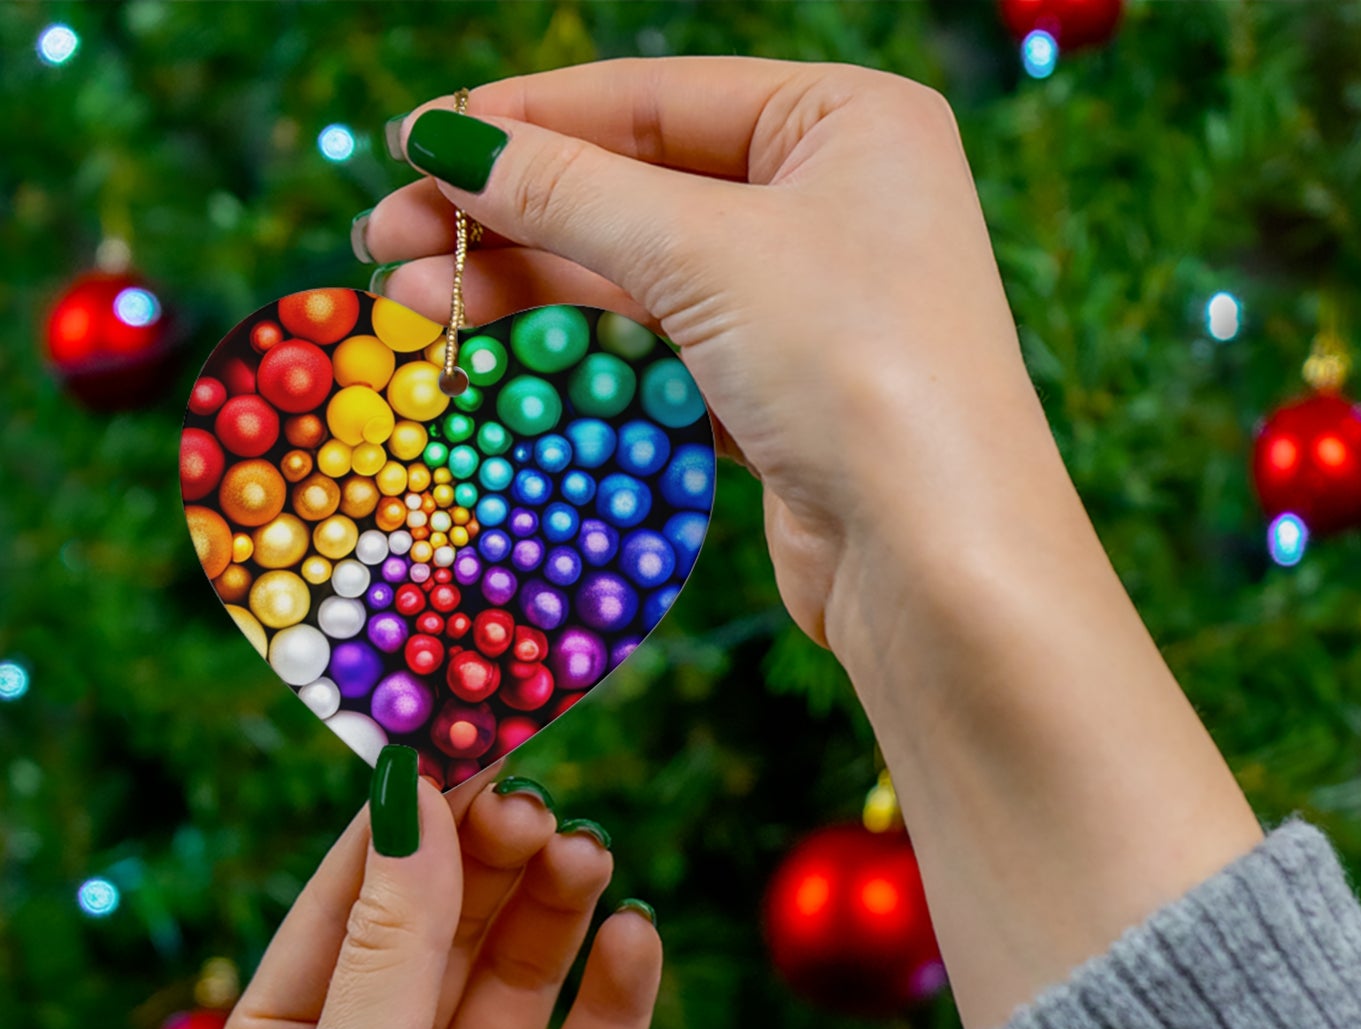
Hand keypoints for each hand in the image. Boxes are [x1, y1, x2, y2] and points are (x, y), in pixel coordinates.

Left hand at [201, 757, 660, 1028]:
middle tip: (539, 803)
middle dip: (490, 862)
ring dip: (555, 912)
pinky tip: (636, 940)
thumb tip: (412, 795)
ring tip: (588, 857)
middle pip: (446, 927)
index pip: (352, 900)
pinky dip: (617, 995)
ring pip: (521, 978)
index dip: (408, 819)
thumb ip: (392, 944)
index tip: (466, 737)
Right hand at [361, 60, 1262, 1028]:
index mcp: (846, 123)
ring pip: (639, 283)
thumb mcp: (705, 253)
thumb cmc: (855, 367)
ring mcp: (807, 308)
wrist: (938, 561)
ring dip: (527, 294)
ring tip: (412, 304)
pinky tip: (493, 363)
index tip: (415, 145)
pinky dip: (581, 360)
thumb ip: (568, 192)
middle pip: (636, 192)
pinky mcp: (779, 398)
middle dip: (510, 220)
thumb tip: (443, 142)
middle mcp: (832, 205)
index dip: (526, 121)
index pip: (655, 98)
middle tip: (386, 241)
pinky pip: (660, 356)